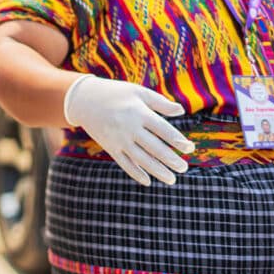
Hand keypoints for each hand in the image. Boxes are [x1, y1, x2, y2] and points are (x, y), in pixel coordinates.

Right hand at [64, 74, 194, 186]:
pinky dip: (136, 173)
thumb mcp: (138, 92)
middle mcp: (129, 128)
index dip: (178, 140)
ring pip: (141, 159)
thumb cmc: (115, 93)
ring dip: (157, 171)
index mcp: (139, 112)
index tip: (190, 149)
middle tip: (184, 168)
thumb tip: (181, 111)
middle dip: (170, 160)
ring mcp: (118, 139)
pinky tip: (148, 181)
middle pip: (154, 148)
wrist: (83, 99)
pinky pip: (124, 163)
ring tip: (171, 179)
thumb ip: (160, 102)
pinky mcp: (110, 147)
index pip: (163, 130)